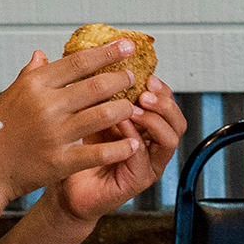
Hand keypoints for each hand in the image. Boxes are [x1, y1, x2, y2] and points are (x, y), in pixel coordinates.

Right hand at [0, 41, 153, 196]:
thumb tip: (42, 54)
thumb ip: (28, 76)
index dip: (107, 52)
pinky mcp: (60, 161)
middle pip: (97, 85)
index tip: (126, 45)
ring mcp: (55, 134)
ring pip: (104, 114)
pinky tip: (132, 144)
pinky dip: (120, 147)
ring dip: (124, 109)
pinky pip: (99, 152)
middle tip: (132, 77)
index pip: (78, 62)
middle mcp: (46, 106)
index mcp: (34, 86)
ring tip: (131, 107)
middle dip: (121, 79)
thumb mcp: (6, 98)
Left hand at [53, 78, 184, 222]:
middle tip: (146, 91)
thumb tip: (91, 56)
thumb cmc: (78, 152)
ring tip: (136, 107)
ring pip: (170, 139)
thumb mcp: (89, 114)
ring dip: (155, 120)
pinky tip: (120, 126)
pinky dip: (134, 138)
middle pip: (177, 121)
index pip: (167, 105)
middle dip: (165, 103)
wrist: (65, 187)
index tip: (146, 74)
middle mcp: (152, 145)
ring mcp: (148, 163)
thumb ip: (97, 91)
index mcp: (145, 128)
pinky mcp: (137, 179)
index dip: (162, 89)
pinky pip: (143, 156)